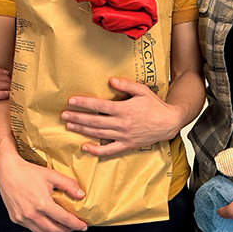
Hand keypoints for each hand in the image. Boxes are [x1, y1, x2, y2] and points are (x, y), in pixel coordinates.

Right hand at [0, 153, 87, 231]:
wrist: (7, 171)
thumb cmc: (28, 172)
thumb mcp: (52, 175)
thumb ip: (69, 185)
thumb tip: (81, 195)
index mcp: (43, 204)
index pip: (64, 219)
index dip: (76, 224)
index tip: (83, 226)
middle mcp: (32, 214)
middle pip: (54, 230)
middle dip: (67, 230)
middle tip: (74, 226)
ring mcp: (22, 218)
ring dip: (54, 231)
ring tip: (61, 225)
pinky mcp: (16, 218)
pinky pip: (32, 228)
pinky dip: (41, 228)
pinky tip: (46, 222)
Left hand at [63, 77, 181, 156]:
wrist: (169, 123)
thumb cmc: (155, 106)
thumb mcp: (143, 91)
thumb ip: (126, 85)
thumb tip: (111, 80)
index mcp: (124, 109)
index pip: (99, 106)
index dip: (84, 103)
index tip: (71, 101)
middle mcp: (121, 123)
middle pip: (94, 121)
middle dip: (77, 118)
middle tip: (63, 115)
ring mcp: (123, 136)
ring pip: (98, 134)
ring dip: (82, 130)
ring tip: (69, 126)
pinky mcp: (126, 145)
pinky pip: (108, 150)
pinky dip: (96, 150)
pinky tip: (85, 147)